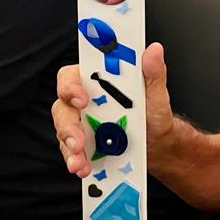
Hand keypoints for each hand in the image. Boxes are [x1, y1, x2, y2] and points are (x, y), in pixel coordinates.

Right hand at [52, 42, 174, 177]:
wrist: (158, 145)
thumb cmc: (154, 113)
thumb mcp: (157, 96)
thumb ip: (153, 74)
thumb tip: (154, 50)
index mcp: (99, 81)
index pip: (74, 75)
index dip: (71, 85)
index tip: (82, 99)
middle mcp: (84, 100)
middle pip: (62, 106)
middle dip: (68, 124)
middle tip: (79, 139)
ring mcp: (81, 123)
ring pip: (63, 131)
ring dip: (69, 147)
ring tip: (80, 161)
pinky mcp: (82, 144)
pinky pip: (71, 151)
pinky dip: (76, 160)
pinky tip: (84, 168)